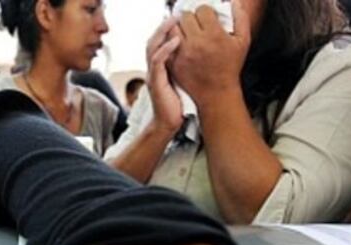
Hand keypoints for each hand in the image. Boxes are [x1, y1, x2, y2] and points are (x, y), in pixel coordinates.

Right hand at [145, 17, 184, 133]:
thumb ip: (184, 67)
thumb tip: (198, 54)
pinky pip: (158, 61)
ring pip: (153, 47)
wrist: (168, 125)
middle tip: (177, 13)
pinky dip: (166, 49)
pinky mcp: (155, 82)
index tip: (179, 16)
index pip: (160, 42)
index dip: (167, 28)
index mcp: (160, 67)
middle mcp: (154, 68)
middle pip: (153, 40)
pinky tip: (176, 41)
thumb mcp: (181, 81)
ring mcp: (153, 75)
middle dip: (164, 25)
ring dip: (164, 32)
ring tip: (175, 20)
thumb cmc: (177, 105)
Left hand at [170, 0, 251, 104]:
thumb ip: (241, 19)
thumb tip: (234, 2)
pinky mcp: (175, 63)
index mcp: (214, 35)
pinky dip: (172, 41)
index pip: (202, 10)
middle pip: (186, 17)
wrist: (217, 93)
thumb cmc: (230, 67)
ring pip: (174, 28)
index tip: (208, 18)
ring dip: (180, 27)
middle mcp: (197, 43)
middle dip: (191, 18)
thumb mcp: (243, 42)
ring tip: (187, 31)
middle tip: (196, 23)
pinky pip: (168, 44)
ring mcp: (184, 53)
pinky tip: (180, 42)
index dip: (205, 12)